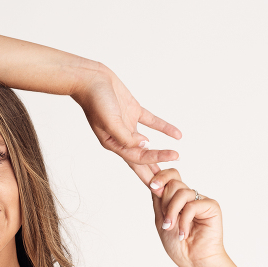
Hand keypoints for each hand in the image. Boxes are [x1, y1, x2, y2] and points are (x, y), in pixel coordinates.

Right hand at [71, 64, 180, 184]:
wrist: (91, 78)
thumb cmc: (96, 100)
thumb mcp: (110, 120)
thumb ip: (126, 136)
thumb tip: (145, 144)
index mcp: (113, 144)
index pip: (138, 157)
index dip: (155, 160)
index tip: (172, 156)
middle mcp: (121, 138)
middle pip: (141, 160)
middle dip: (154, 173)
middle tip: (166, 188)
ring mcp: (128, 125)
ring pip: (147, 144)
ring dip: (159, 154)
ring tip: (172, 163)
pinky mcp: (132, 111)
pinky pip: (152, 123)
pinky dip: (164, 128)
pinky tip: (176, 134)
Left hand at [134, 164, 225, 266]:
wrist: (193, 261)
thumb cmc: (178, 246)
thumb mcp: (161, 220)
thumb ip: (159, 201)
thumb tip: (154, 182)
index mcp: (176, 199)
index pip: (170, 176)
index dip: (160, 177)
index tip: (152, 186)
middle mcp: (189, 197)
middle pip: (173, 182)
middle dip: (165, 203)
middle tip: (166, 222)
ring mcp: (200, 200)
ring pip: (181, 192)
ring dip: (172, 212)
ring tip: (172, 228)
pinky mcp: (211, 206)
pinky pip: (192, 205)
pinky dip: (184, 220)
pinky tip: (183, 233)